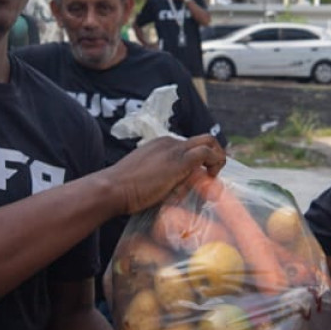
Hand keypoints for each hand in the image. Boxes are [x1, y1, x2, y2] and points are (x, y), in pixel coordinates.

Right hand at [107, 134, 225, 214]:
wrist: (112, 188)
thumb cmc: (123, 189)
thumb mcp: (144, 178)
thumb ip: (159, 178)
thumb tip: (173, 189)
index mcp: (160, 145)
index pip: (189, 146)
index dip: (200, 160)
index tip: (201, 176)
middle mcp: (169, 142)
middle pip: (203, 140)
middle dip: (214, 155)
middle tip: (213, 174)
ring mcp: (174, 150)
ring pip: (208, 141)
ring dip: (218, 158)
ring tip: (214, 176)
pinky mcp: (179, 160)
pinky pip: (206, 153)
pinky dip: (215, 163)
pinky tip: (210, 178)